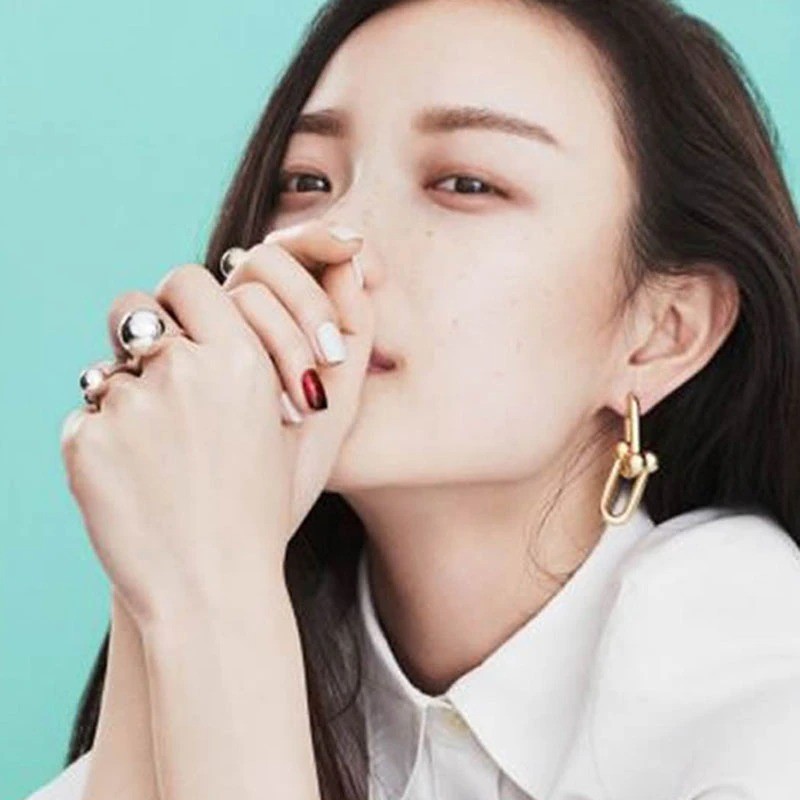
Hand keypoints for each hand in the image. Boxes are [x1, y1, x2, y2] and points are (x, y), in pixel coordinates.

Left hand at [59, 219, 372, 626]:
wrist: (214, 586)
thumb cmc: (270, 505)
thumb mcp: (319, 429)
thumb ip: (329, 349)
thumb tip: (330, 282)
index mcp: (241, 359)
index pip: (192, 282)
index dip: (186, 301)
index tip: (189, 326)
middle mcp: (182, 369)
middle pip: (136, 307)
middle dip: (144, 330)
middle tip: (160, 370)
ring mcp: (129, 405)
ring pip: (109, 368)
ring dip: (128, 394)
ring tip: (158, 449)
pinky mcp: (85, 443)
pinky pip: (86, 419)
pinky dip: (105, 443)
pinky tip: (136, 482)